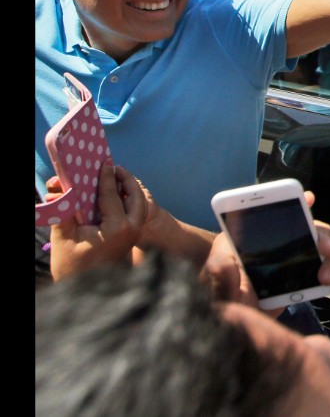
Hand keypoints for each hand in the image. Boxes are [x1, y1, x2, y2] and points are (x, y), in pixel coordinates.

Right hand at [49, 163, 149, 280]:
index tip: (105, 164)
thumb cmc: (72, 266)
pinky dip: (129, 202)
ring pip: (140, 205)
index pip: (112, 196)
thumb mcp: (64, 236)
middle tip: (115, 168)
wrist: (86, 294)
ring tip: (117, 177)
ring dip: (130, 190)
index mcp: (118, 227)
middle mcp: (131, 230)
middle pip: (136, 197)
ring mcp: (134, 235)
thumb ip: (65, 211)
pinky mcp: (132, 239)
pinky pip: (135, 214)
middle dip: (127, 181)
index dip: (106, 179)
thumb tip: (60, 189)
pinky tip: (117, 195)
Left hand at [200, 192, 329, 316]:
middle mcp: (278, 244)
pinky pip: (325, 272)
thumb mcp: (218, 287)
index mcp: (255, 237)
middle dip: (323, 239)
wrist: (236, 327)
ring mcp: (292, 261)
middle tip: (329, 252)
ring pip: (323, 250)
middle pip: (310, 229)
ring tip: (329, 279)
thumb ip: (219, 275)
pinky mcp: (302, 279)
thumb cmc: (223, 300)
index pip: (277, 213)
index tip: (309, 199)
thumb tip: (223, 262)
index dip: (294, 203)